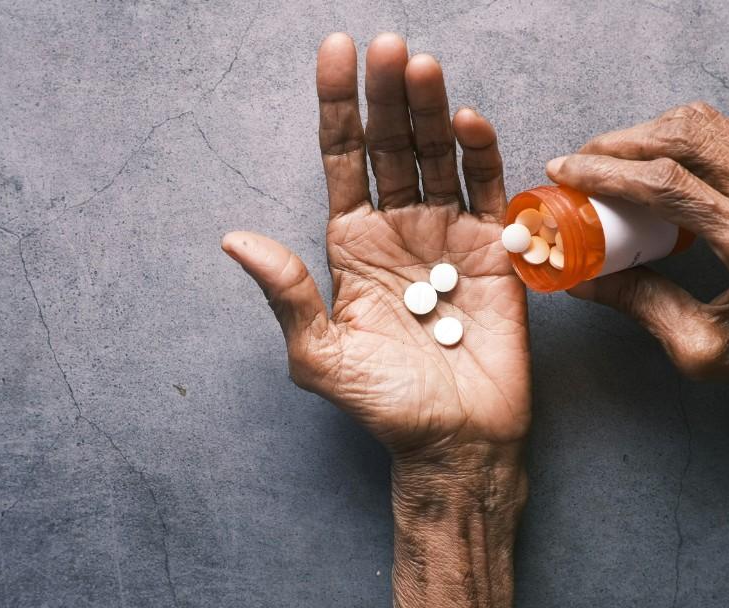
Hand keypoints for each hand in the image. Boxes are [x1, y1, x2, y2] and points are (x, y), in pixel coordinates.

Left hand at [222, 34, 528, 458]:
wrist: (454, 440)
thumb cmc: (384, 403)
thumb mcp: (319, 354)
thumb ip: (286, 293)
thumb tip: (233, 238)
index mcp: (350, 243)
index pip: (342, 158)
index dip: (338, 105)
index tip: (335, 52)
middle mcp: (397, 227)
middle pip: (390, 145)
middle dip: (386, 94)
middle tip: (387, 45)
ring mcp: (448, 232)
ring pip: (437, 155)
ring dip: (430, 109)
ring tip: (422, 66)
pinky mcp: (495, 248)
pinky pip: (487, 189)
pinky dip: (481, 153)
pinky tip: (467, 121)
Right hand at [548, 101, 728, 433]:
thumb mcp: (702, 347)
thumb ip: (640, 303)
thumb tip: (581, 279)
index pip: (666, 183)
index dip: (605, 170)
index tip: (564, 170)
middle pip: (681, 136)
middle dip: (618, 143)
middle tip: (578, 161)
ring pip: (703, 125)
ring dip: (646, 133)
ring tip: (609, 159)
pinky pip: (725, 134)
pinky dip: (678, 138)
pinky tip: (653, 162)